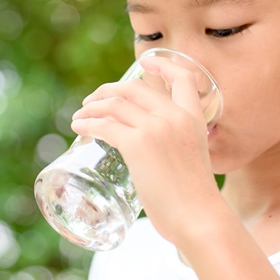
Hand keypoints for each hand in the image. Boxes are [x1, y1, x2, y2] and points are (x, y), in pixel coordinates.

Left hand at [70, 56, 223, 243]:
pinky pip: (105, 125)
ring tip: (80, 117)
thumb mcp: (195, 159)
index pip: (182, 77)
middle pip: (135, 88)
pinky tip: (79, 128)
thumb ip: (180, 147)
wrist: (200, 218)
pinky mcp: (138, 146)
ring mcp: (156, 128)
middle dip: (108, 90)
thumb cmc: (197, 200)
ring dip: (92, 107)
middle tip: (92, 102)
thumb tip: (159, 157)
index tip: (144, 62)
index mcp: (194, 118)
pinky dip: (87, 124)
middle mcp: (175, 116)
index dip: (161, 64)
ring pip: (115, 104)